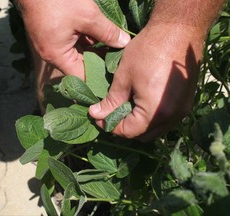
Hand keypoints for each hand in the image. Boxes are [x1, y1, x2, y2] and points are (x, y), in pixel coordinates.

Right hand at [19, 0, 130, 79]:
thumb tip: (124, 43)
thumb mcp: (87, 16)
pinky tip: (99, 33)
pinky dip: (85, 39)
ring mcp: (51, 44)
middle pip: (80, 65)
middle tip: (118, 57)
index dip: (99, 76)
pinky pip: (72, 43)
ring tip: (113, 44)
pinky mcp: (52, 35)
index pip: (81, 77)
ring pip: (78, 52)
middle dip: (99, 60)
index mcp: (57, 56)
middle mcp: (52, 54)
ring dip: (93, 48)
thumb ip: (107, 32)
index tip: (115, 72)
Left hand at [89, 23, 204, 140]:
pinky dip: (150, 118)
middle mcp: (172, 117)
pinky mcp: (185, 103)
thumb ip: (111, 100)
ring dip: (137, 124)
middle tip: (109, 112)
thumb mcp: (124, 77)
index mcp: (155, 112)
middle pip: (143, 135)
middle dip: (124, 127)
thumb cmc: (149, 51)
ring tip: (123, 107)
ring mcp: (181, 111)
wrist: (179, 31)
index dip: (109, 126)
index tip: (97, 116)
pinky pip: (164, 120)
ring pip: (154, 130)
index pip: (128, 131)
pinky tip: (140, 102)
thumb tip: (96, 114)